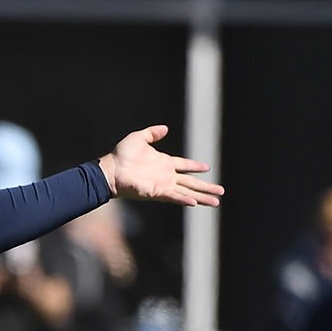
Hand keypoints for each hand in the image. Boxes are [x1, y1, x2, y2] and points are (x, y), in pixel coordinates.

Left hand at [97, 125, 222, 205]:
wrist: (111, 169)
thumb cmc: (121, 155)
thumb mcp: (139, 138)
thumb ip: (152, 133)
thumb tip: (165, 128)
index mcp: (164, 163)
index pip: (184, 165)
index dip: (195, 166)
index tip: (207, 168)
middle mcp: (166, 176)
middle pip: (191, 183)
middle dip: (206, 187)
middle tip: (221, 192)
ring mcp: (163, 185)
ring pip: (187, 193)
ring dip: (201, 197)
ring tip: (216, 202)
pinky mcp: (157, 192)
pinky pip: (174, 196)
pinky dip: (184, 199)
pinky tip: (196, 202)